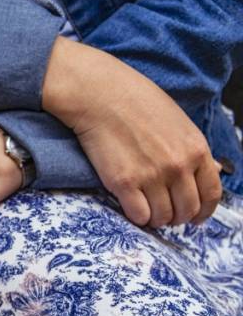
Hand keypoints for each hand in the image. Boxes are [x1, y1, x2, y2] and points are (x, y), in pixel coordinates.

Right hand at [43, 37, 221, 226]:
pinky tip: (131, 206)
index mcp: (196, 150)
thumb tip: (213, 169)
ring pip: (162, 217)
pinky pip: (138, 215)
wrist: (102, 96)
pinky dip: (137, 217)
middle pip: (187, 210)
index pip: (211, 194)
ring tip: (147, 210)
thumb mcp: (180, 123)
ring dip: (155, 218)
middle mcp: (178, 166)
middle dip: (177, 217)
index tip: (195, 218)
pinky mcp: (124, 183)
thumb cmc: (138, 103)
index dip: (204, 212)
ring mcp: (151, 176)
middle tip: (165, 214)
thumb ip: (195, 150)